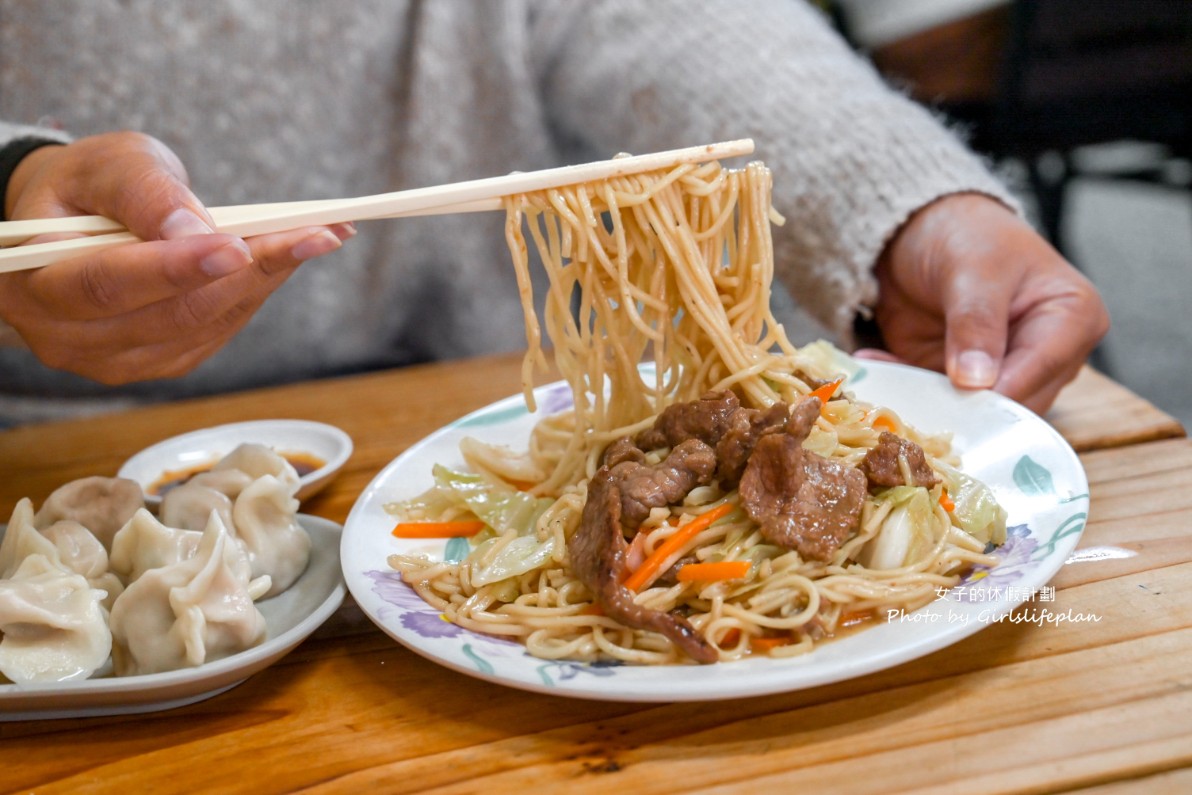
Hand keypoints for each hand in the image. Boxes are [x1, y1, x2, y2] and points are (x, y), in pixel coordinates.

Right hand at [0, 131, 353, 383]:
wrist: (80, 219)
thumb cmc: (88, 186)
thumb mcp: (108, 164)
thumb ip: (143, 192)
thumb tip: (193, 229)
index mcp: (33, 281)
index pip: (107, 284)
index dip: (175, 268)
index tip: (238, 246)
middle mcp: (67, 335)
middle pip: (170, 314)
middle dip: (247, 271)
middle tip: (313, 234)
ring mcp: (114, 359)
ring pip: (203, 326)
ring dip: (265, 281)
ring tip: (317, 236)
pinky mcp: (158, 362)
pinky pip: (216, 333)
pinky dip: (257, 293)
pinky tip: (287, 258)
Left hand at [862, 193, 1108, 413]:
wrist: (924, 229)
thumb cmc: (965, 234)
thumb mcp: (972, 268)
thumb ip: (976, 322)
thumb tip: (977, 381)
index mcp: (1072, 319)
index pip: (1040, 371)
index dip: (998, 391)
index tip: (957, 398)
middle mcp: (1049, 356)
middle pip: (1014, 404)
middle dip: (963, 405)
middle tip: (914, 399)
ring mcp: (1006, 372)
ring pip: (975, 412)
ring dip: (929, 400)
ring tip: (887, 381)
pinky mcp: (964, 383)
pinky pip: (939, 401)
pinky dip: (907, 389)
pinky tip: (876, 365)